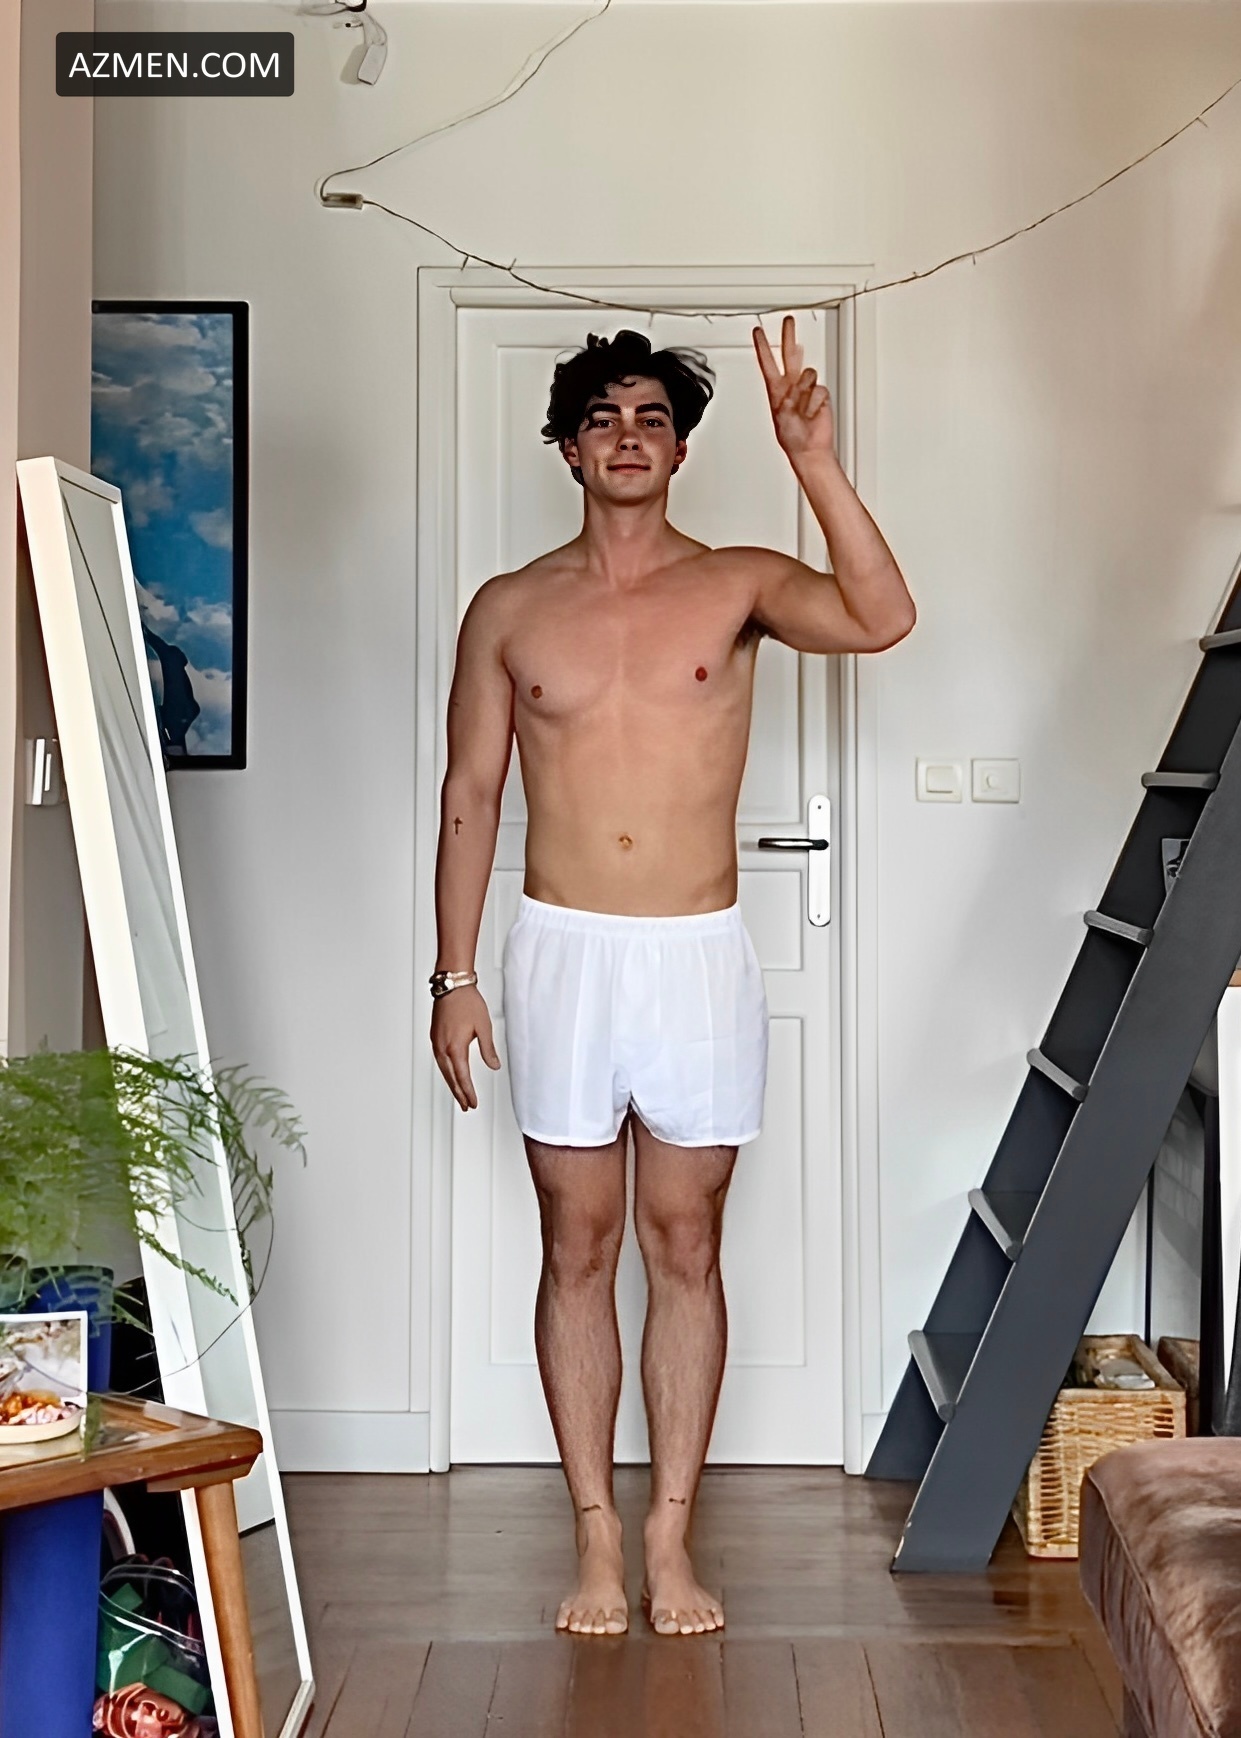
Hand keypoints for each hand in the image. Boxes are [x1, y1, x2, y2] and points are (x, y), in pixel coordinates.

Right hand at [431, 984, 500, 1110]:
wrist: (452, 985)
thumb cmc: (467, 1002)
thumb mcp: (484, 1027)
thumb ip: (488, 1049)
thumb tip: (494, 1066)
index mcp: (455, 1048)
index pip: (462, 1077)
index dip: (468, 1092)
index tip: (473, 1103)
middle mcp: (442, 1048)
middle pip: (451, 1078)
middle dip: (459, 1093)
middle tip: (466, 1106)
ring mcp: (436, 1043)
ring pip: (443, 1071)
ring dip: (452, 1084)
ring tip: (460, 1095)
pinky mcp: (435, 1037)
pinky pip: (440, 1061)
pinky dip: (446, 1072)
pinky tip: (451, 1074)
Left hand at [753, 314, 835, 461]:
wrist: (809, 449)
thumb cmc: (792, 437)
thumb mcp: (780, 416)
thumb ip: (786, 399)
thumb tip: (794, 390)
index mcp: (776, 389)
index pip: (768, 363)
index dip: (763, 346)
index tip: (758, 331)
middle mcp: (792, 385)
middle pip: (790, 354)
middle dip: (789, 336)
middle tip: (788, 320)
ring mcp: (807, 389)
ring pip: (808, 374)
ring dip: (805, 393)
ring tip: (803, 411)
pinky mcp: (821, 395)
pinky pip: (819, 390)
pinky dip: (815, 404)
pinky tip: (813, 414)